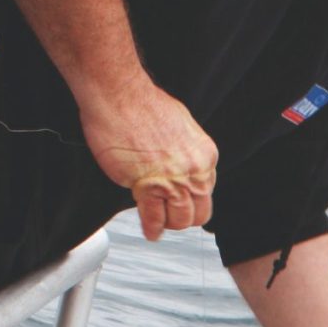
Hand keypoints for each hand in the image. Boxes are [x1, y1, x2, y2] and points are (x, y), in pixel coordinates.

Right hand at [80, 81, 217, 241]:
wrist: (120, 96)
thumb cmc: (143, 104)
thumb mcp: (181, 127)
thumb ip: (185, 152)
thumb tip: (180, 165)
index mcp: (205, 155)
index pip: (207, 191)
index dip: (193, 201)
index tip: (182, 204)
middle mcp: (195, 170)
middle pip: (198, 212)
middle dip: (183, 217)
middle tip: (170, 216)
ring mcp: (173, 181)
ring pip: (179, 220)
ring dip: (167, 223)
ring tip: (159, 224)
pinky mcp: (148, 187)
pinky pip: (154, 218)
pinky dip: (151, 228)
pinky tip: (149, 231)